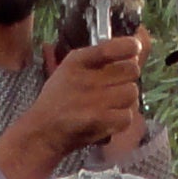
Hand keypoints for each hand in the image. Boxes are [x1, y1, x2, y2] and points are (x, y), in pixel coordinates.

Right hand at [0, 33, 150, 178]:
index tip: (134, 48)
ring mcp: (94, 99)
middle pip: (131, 70)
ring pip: (132, 93)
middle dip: (127, 78)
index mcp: (78, 60)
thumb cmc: (58, 101)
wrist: (43, 132)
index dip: (130, 46)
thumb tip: (133, 51)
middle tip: (116, 87)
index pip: (113, 46)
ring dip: (125, 101)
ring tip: (111, 105)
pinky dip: (121, 120)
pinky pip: (127, 116)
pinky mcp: (99, 119)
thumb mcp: (69, 69)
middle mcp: (86, 77)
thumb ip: (97, 59)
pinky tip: (109, 119)